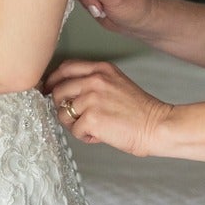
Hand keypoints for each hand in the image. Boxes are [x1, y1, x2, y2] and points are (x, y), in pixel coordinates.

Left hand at [43, 59, 171, 156]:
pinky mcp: (91, 118)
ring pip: (63, 113)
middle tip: (75, 117)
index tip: (47, 88)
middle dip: (61, 106)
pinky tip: (99, 134)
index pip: (65, 68)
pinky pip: (74, 130)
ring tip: (92, 126)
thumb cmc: (139, 110)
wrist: (156, 125)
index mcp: (101, 69)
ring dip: (74, 124)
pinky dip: (85, 136)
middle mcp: (94, 80)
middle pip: (58, 91)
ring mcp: (91, 99)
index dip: (52, 79)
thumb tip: (66, 91)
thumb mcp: (116, 83)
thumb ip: (93, 81)